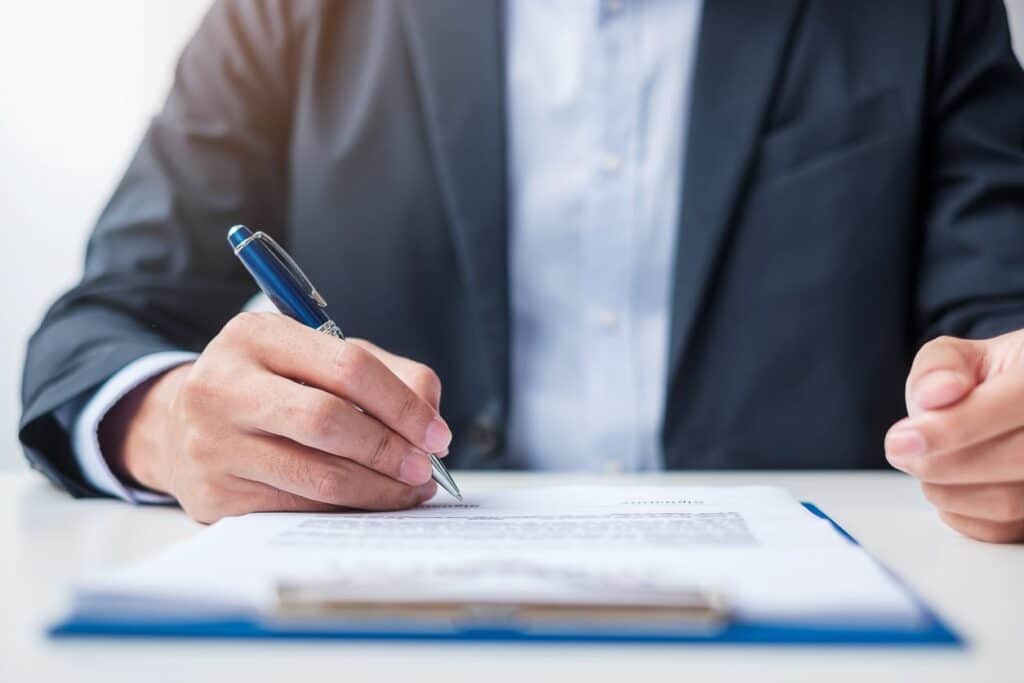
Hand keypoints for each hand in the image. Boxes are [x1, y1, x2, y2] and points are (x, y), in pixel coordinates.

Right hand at [100, 312, 449, 522]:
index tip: (437, 434)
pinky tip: (370, 503)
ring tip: (410, 490)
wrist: (181, 426)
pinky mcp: (212, 494)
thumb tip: (430, 417)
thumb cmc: (272, 388)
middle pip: (329, 422)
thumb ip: (387, 374)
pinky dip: (346, 509)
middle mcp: (223, 384)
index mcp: (256, 336)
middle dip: (390, 450)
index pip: (348, 367)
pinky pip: (299, 509)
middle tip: (425, 469)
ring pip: (317, 475)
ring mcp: (211, 443)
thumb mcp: (320, 358)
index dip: (402, 405)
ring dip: (378, 489)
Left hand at [886, 330, 1023, 542]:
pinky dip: (961, 514)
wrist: (1011, 407)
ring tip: (926, 465)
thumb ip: (939, 366)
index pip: (1014, 406)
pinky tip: (953, 486)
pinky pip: (1003, 529)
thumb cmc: (986, 383)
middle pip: (1014, 460)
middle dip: (940, 462)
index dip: (953, 428)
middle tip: (901, 451)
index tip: (900, 440)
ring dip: (947, 490)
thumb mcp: (957, 357)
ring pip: (1007, 502)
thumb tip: (937, 395)